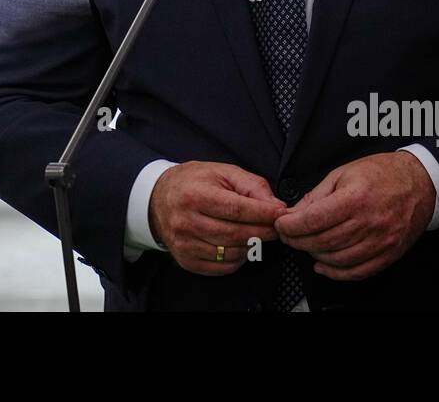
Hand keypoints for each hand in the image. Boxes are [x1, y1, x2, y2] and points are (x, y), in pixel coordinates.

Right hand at [148, 161, 289, 275]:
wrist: (157, 198)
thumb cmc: (193, 182)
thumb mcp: (222, 172)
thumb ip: (251, 185)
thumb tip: (275, 205)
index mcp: (195, 195)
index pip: (237, 209)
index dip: (263, 214)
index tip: (280, 213)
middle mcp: (186, 221)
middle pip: (235, 234)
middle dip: (262, 232)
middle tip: (275, 227)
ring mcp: (184, 243)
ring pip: (230, 252)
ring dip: (251, 246)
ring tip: (257, 235)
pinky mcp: (186, 259)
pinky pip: (220, 266)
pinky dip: (237, 259)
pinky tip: (241, 246)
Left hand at [274, 151, 435, 280]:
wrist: (420, 182)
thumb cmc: (382, 173)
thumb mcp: (343, 173)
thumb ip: (316, 195)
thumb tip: (293, 213)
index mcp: (355, 197)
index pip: (314, 219)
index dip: (291, 226)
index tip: (281, 224)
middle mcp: (369, 222)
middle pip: (323, 241)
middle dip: (298, 241)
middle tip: (288, 236)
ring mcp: (381, 241)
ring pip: (337, 259)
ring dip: (314, 255)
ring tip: (305, 246)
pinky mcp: (389, 253)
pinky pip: (358, 272)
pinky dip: (336, 273)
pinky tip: (323, 266)